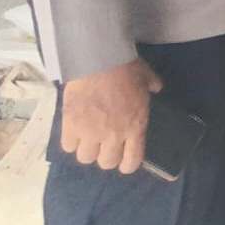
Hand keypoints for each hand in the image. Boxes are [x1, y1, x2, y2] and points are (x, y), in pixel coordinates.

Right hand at [60, 59, 162, 173]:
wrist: (98, 60)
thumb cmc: (126, 68)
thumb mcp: (146, 77)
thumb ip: (153, 86)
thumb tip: (156, 88)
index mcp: (135, 126)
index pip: (132, 161)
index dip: (127, 164)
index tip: (124, 159)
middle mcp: (113, 135)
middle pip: (107, 163)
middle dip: (106, 155)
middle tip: (104, 144)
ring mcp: (90, 133)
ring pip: (86, 158)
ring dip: (87, 149)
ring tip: (88, 137)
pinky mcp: (70, 126)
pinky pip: (68, 146)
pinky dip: (71, 141)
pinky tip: (75, 131)